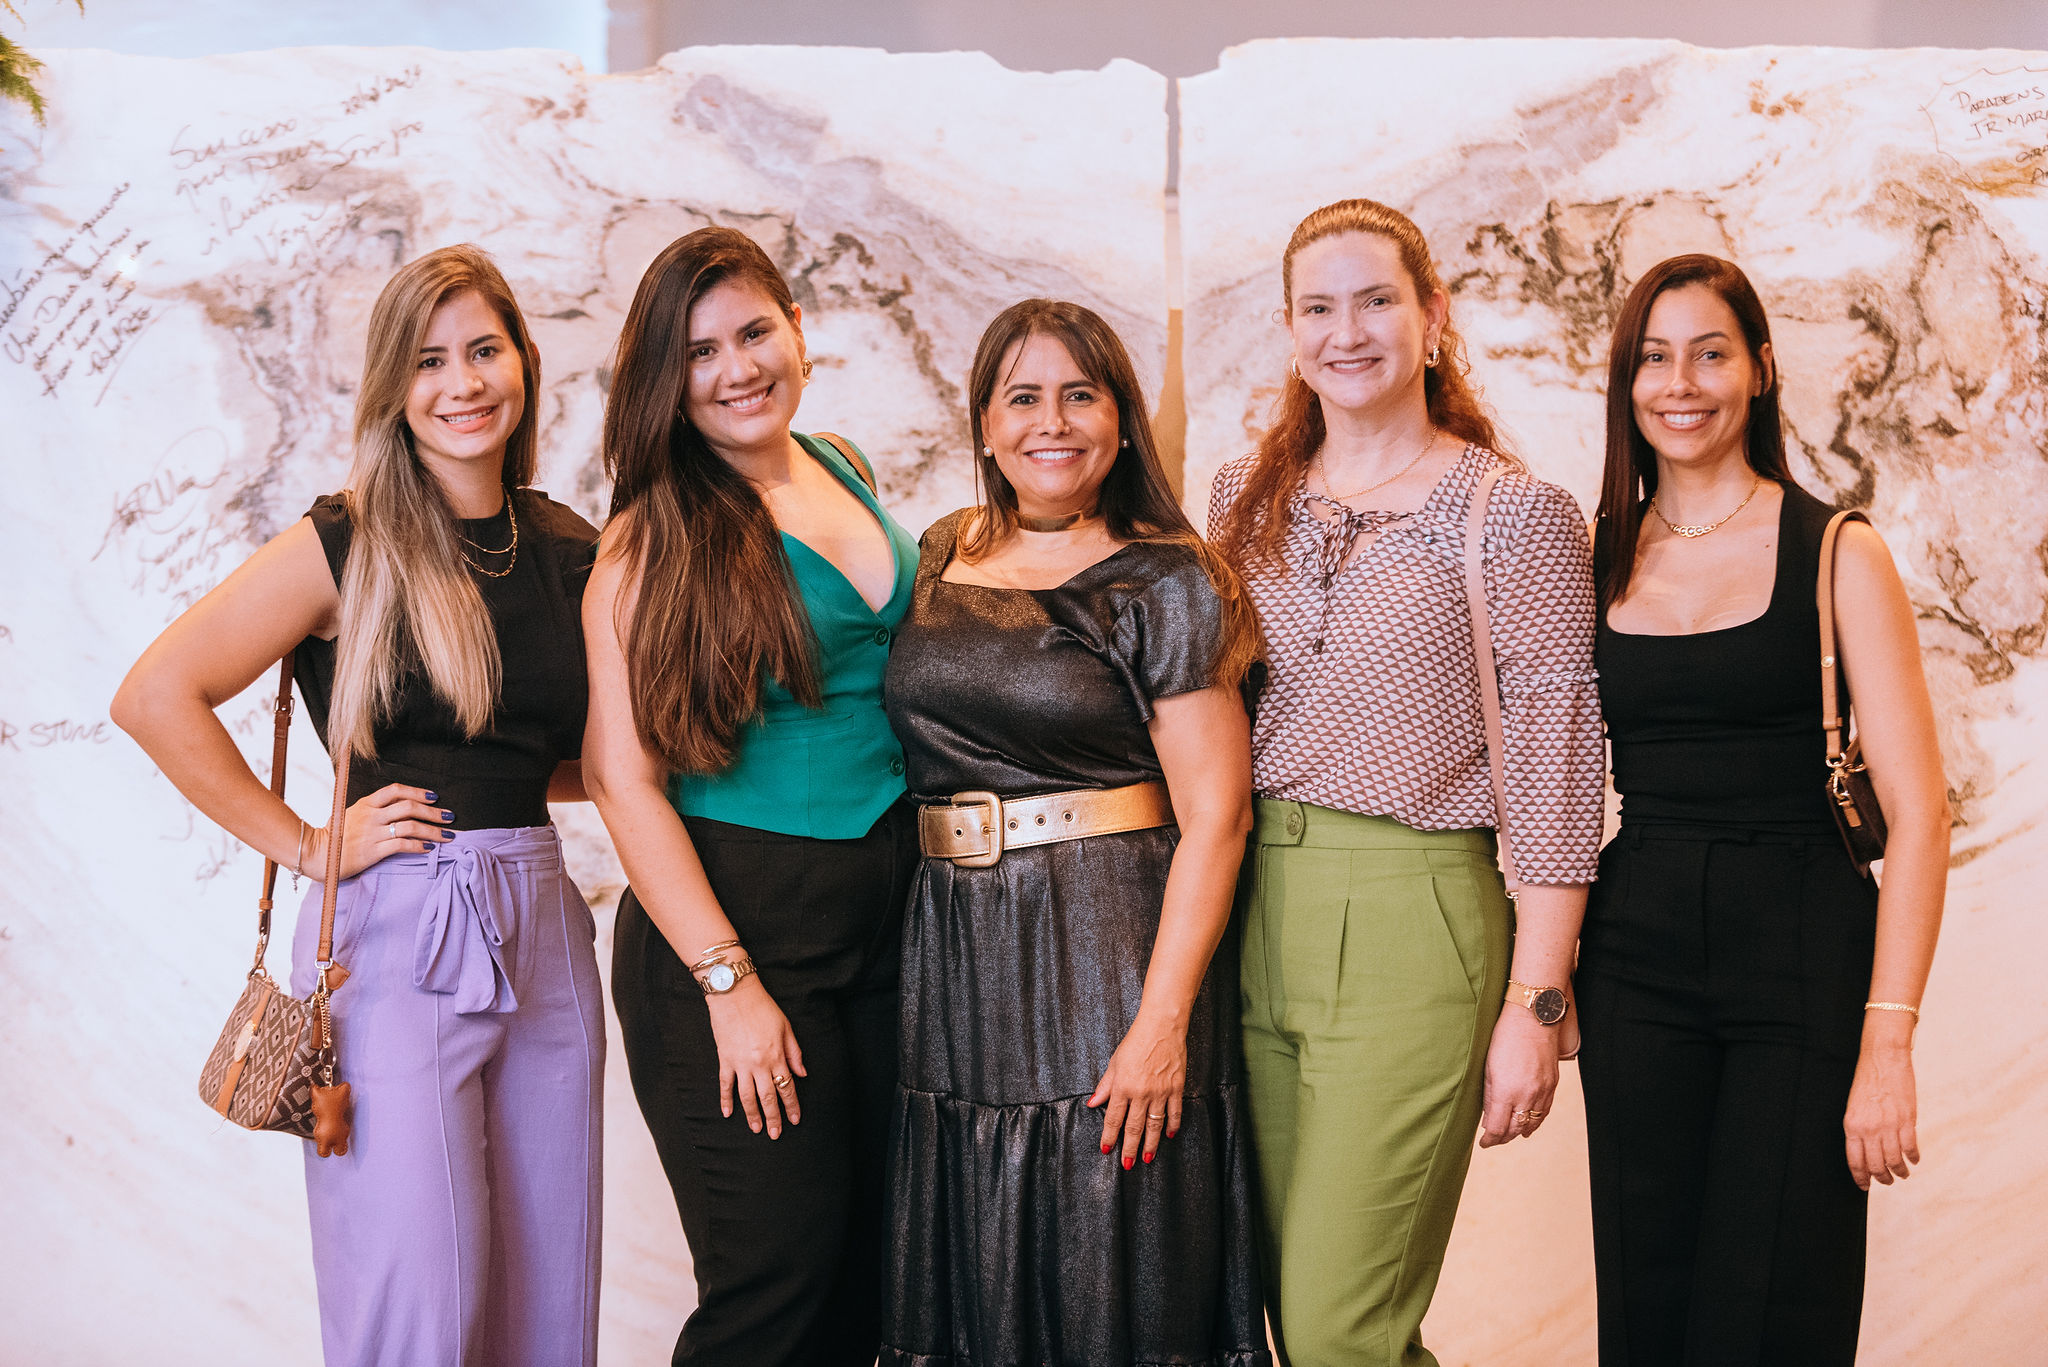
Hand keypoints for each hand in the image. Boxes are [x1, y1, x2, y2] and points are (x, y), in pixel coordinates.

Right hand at [307, 784, 452, 878]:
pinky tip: (429, 848)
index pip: (396, 790)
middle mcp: (371, 815)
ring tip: (447, 836)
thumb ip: (373, 809)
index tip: (434, 796)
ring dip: (433, 830)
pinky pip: (402, 845)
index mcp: (366, 803)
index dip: (417, 791)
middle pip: (409, 807)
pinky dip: (419, 845)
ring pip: (410, 826)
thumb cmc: (335, 835)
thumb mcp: (352, 814)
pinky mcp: (372, 851)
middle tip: (450, 817)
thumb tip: (398, 807)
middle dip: (433, 812)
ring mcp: (372, 833)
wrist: (315, 854)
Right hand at [705, 974, 805, 1138]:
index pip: (787, 1087)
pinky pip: (725, 1085)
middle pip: (768, 1097)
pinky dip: (725, 1100)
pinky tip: (728, 1113)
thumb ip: (794, 1053)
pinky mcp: (724, 1060)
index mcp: (776, 1056)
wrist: (735, 994)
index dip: (792, 1105)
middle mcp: (759, 1064)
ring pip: (747, 1097)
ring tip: (756, 1129)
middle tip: (775, 1134)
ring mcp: (740, 1064)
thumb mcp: (786, 1027)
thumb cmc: (763, 1008)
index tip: (795, 1119)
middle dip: (774, 1117)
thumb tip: (802, 1074)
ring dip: (752, 1115)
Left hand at [1087, 1008, 1186, 1169]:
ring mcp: (1160, 1092)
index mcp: (1122, 1086)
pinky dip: (1172, 1125)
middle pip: (1134, 1127)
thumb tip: (1093, 1103)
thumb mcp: (1114, 1063)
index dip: (1110, 1136)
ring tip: (1148, 1158)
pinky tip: (1169, 1135)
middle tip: (1127, 1164)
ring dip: (1151, 1144)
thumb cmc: (1136, 1042)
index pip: (1114, 1118)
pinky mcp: (1176, 1088)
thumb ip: (1105, 1086)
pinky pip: (1174, 1112)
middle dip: (1129, 1148)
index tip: (1107, 1150)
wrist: (1162, 1027)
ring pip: (1155, 1125)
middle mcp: (1141, 1093)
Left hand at [1479, 1005, 1560, 1147]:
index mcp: (1505, 1091)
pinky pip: (1545, 1111)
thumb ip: (1488, 1096)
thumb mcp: (1488, 1067)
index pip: (1497, 1128)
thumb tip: (1487, 1118)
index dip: (1490, 1140)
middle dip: (1503, 1138)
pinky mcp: (1552, 1085)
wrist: (1533, 1019)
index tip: (1484, 1143)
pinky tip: (1530, 1124)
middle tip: (1494, 1140)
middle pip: (1515, 1129)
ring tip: (1509, 1135)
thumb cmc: (1504, 1038)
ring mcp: (1542, 1091)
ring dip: (1520, 1131)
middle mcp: (1526, 1095)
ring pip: (1532, 1123)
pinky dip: (1536, 1121)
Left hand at [1845, 1022, 1919, 1189]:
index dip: (1860, 1177)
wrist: (1883, 1059)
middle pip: (1875, 1165)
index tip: (1865, 1186)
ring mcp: (1889, 1126)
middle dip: (1881, 1178)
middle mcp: (1869, 1129)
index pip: (1855, 1160)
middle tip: (1886, 1181)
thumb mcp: (1854, 1107)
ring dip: (1899, 1172)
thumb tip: (1866, 1151)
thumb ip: (1859, 1129)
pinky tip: (1913, 1161)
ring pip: (1894, 1161)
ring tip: (1902, 1174)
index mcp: (1851, 1126)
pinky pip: (1910, 1148)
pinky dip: (1913, 1158)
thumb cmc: (1867, 1081)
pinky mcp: (1907, 1121)